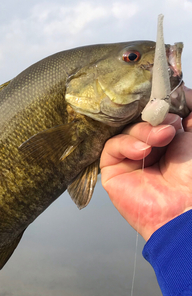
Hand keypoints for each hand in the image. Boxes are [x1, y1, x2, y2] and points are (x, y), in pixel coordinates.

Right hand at [100, 86, 191, 240]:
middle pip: (138, 118)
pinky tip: (143, 152)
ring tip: (162, 139)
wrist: (184, 207)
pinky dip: (127, 144)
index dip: (159, 103)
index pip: (155, 112)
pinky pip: (112, 146)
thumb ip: (189, 107)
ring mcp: (129, 158)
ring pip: (126, 129)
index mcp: (169, 138)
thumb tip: (177, 89)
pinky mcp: (113, 169)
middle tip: (168, 122)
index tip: (167, 96)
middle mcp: (149, 147)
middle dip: (153, 116)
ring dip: (144, 131)